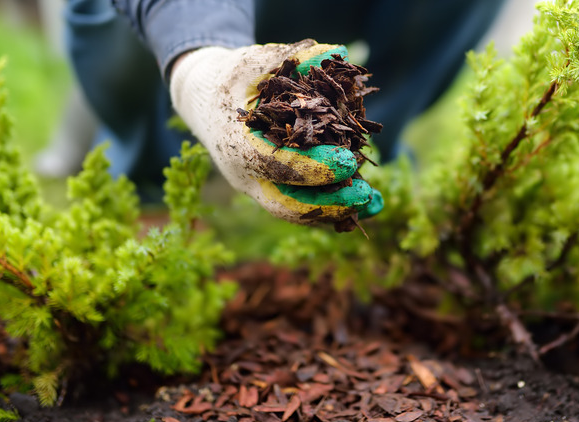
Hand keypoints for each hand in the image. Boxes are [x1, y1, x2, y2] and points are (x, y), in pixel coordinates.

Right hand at [170, 39, 382, 224]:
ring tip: (375, 203)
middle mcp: (244, 175)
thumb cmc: (231, 77)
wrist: (203, 100)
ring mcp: (257, 187)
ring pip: (296, 211)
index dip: (313, 167)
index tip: (349, 161)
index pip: (276, 164)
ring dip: (337, 211)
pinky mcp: (270, 190)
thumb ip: (293, 58)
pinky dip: (333, 207)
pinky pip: (302, 206)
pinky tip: (367, 203)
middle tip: (366, 195)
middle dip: (328, 204)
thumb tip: (336, 52)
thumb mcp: (255, 61)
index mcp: (236, 144)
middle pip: (286, 204)